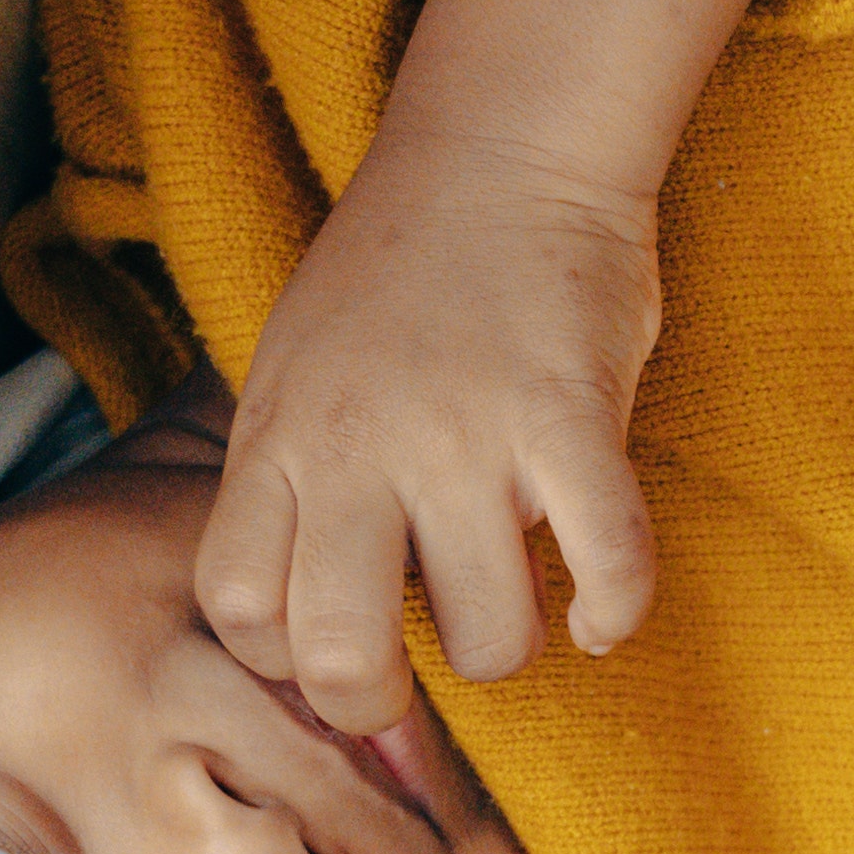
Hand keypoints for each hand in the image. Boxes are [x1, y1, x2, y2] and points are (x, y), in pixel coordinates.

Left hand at [197, 125, 662, 733]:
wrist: (501, 150)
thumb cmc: (398, 270)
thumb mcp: (291, 367)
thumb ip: (292, 476)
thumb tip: (304, 612)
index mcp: (281, 435)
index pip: (240, 607)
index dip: (282, 658)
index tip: (331, 643)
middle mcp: (359, 445)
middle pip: (339, 653)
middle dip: (377, 703)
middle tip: (410, 680)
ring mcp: (465, 434)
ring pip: (487, 634)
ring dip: (506, 647)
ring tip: (516, 606)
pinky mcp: (567, 418)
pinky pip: (608, 564)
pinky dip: (613, 613)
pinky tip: (601, 617)